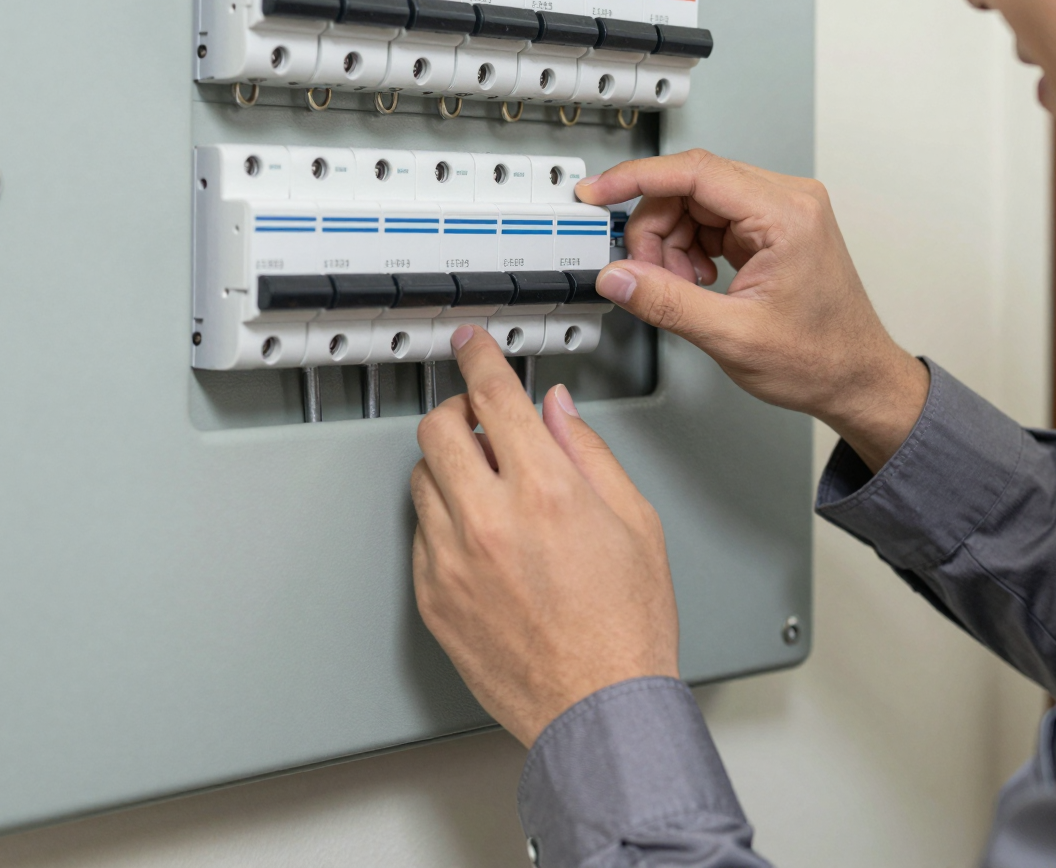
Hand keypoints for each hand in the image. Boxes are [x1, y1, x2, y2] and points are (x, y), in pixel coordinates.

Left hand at [410, 326, 677, 746]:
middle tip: (478, 419)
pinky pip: (420, 532)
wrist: (599, 710)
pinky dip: (443, 520)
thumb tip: (557, 410)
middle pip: (438, 427)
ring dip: (448, 467)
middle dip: (456, 411)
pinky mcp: (432, 597)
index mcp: (546, 490)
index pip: (494, 396)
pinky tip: (480, 538)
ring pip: (421, 478)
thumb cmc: (626, 628)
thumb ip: (589, 453)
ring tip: (487, 487)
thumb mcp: (635, 521)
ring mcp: (452, 560)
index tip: (471, 345)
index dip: (479, 358)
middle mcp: (489, 519)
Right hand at [577, 149, 927, 469]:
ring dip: (671, 242)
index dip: (636, 179)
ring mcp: (781, 212)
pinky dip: (689, 248)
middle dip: (655, 229)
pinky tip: (696, 281)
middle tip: (644, 274)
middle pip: (690, 186)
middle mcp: (788, 201)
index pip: (695, 172)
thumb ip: (666, 302)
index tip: (598, 192)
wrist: (857, 379)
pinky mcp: (772, 227)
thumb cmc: (820, 359)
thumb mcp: (731, 337)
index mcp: (786, 215)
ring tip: (678, 287)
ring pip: (695, 203)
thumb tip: (617, 276)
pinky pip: (711, 219)